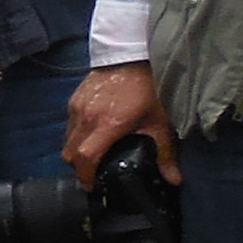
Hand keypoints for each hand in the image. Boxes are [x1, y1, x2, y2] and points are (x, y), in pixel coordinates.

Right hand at [64, 60, 180, 186]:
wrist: (129, 56)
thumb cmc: (147, 89)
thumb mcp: (159, 122)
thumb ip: (165, 153)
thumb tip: (175, 180)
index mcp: (108, 125)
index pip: (85, 158)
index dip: (85, 176)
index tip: (92, 186)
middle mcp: (87, 118)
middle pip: (70, 154)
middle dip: (79, 167)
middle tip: (93, 173)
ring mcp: (77, 108)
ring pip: (67, 141)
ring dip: (76, 152)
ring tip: (92, 155)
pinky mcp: (73, 100)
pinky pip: (69, 126)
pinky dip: (76, 136)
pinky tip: (91, 134)